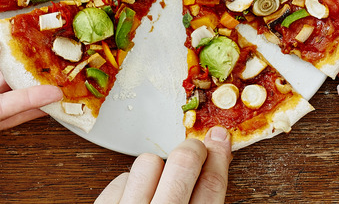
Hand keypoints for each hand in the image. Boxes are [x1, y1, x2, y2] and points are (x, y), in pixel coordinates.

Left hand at [95, 127, 231, 203]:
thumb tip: (214, 167)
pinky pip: (118, 181)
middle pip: (183, 163)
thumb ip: (202, 200)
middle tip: (193, 151)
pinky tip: (134, 198)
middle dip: (192, 150)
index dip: (219, 157)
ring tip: (158, 185)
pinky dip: (128, 186)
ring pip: (148, 163)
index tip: (219, 140)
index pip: (211, 185)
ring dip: (156, 169)